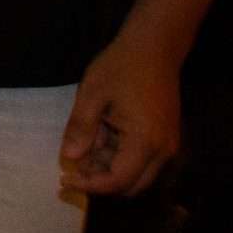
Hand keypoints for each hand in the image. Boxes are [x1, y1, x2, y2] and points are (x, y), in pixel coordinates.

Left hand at [59, 34, 180, 195]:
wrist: (155, 46)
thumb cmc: (121, 66)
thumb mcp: (92, 93)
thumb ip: (81, 128)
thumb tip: (69, 158)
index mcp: (145, 142)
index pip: (117, 181)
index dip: (89, 185)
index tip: (63, 179)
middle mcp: (163, 151)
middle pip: (130, 186)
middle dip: (100, 180)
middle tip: (74, 162)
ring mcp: (168, 146)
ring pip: (137, 175)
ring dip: (110, 167)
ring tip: (88, 138)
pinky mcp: (166, 138)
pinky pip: (143, 160)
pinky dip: (121, 156)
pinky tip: (103, 132)